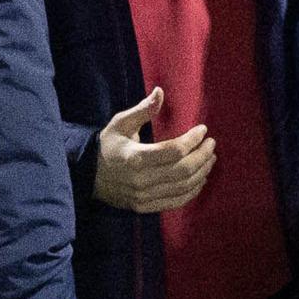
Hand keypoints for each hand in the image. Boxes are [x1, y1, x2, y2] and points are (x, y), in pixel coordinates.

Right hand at [93, 89, 215, 212]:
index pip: (174, 150)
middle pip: (183, 170)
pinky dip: (192, 191)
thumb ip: (142, 110)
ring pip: (183, 187)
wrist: (87, 175)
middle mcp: (141, 180)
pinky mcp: (146, 206)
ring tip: (210, 159)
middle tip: (211, 144)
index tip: (203, 130)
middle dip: (202, 156)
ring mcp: (144, 196)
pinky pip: (176, 201)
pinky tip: (200, 178)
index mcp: (135, 157)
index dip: (193, 140)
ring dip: (202, 172)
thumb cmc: (108, 145)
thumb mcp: (120, 123)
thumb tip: (160, 91)